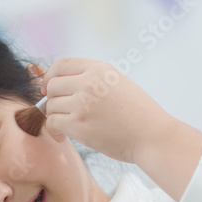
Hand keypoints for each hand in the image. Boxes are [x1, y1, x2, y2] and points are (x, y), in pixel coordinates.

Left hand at [41, 57, 177, 163]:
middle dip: (53, 100)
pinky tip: (62, 137)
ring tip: (67, 128)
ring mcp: (83, 103)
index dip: (50, 76)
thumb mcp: (119, 84)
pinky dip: (54, 131)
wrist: (153, 137)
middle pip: (53, 85)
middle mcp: (90, 82)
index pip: (62, 64)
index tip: (49, 89)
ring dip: (55, 118)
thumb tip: (62, 84)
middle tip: (61, 114)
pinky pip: (53, 123)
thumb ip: (94, 80)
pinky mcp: (80, 124)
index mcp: (100, 69)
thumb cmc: (139, 116)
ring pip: (51, 106)